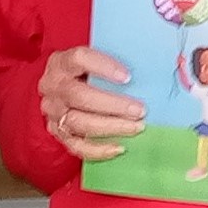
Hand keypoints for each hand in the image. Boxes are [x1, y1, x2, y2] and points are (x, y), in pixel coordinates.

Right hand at [38, 46, 142, 161]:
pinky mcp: (57, 131)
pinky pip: (76, 145)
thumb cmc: (86, 70)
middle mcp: (52, 86)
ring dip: (110, 127)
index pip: (79, 59)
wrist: (62, 86)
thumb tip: (155, 68)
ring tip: (136, 128)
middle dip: (112, 105)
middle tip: (139, 110)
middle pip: (78, 96)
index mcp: (61, 62)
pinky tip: (119, 148)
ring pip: (78, 122)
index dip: (103, 67)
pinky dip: (98, 149)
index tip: (127, 77)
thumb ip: (115, 59)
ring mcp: (53, 111)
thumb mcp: (94, 57)